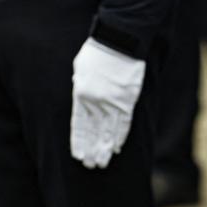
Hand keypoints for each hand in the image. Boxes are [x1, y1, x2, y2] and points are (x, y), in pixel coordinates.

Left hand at [70, 37, 145, 168]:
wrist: (118, 40)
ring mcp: (113, 102)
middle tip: (90, 165)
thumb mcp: (80, 67)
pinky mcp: (128, 100)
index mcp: (81, 94)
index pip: (79, 124)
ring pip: (108, 132)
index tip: (78, 155)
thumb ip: (80, 83)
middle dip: (92, 149)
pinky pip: (124, 123)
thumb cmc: (96, 51)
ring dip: (105, 148)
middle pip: (93, 132)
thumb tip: (80, 92)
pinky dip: (120, 136)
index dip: (79, 141)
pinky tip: (117, 148)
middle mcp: (96, 102)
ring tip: (102, 163)